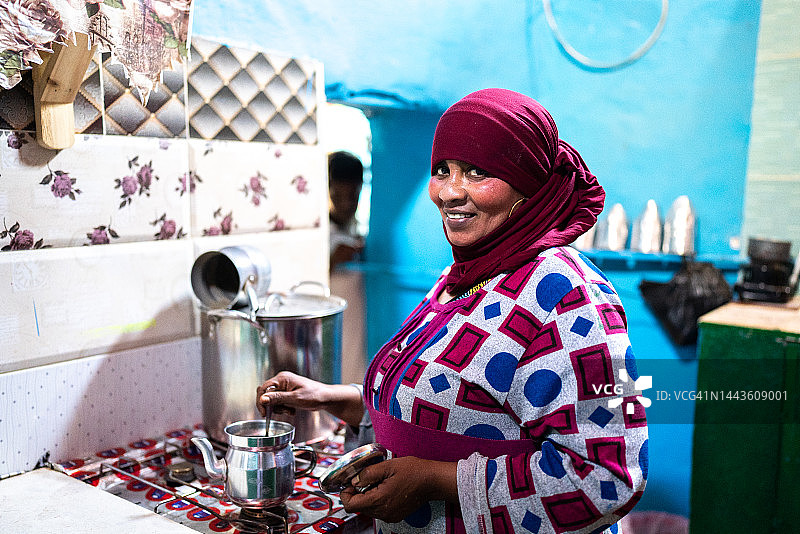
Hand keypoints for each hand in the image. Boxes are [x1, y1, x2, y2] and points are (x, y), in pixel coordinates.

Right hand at [256, 371, 364, 425]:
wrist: (325, 398)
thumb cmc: (314, 395)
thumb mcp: (295, 398)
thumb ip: (278, 398)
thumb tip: (263, 399)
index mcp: (282, 378)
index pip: (264, 388)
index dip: (261, 401)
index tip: (264, 412)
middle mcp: (282, 381)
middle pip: (267, 394)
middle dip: (272, 406)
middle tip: (280, 412)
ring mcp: (284, 387)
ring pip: (272, 400)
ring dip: (279, 408)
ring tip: (290, 410)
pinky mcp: (287, 393)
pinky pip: (279, 402)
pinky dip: (283, 408)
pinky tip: (292, 410)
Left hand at [338, 457, 457, 522]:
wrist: (432, 481)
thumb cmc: (414, 471)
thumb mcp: (388, 466)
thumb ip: (368, 473)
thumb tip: (354, 480)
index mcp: (379, 500)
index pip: (351, 505)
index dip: (346, 493)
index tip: (350, 483)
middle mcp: (383, 512)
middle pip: (359, 507)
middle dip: (358, 493)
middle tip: (366, 479)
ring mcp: (390, 516)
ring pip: (368, 509)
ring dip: (367, 496)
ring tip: (379, 482)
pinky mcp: (395, 515)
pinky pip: (378, 510)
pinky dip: (377, 500)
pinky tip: (386, 488)